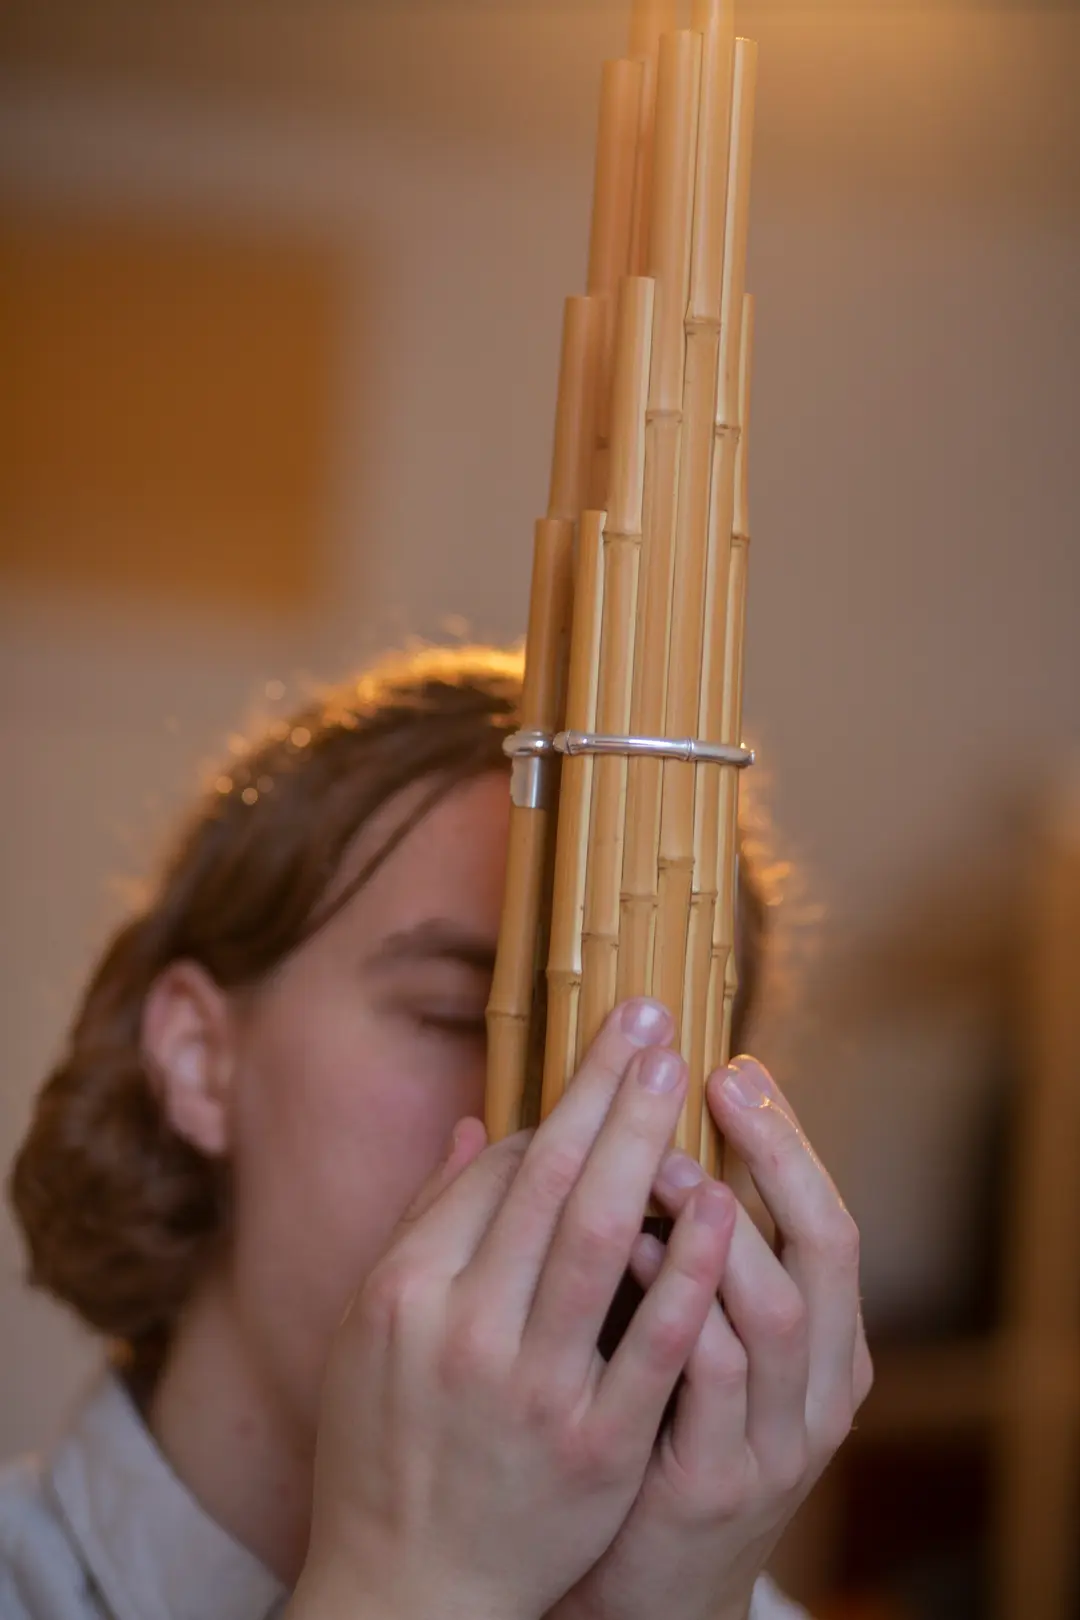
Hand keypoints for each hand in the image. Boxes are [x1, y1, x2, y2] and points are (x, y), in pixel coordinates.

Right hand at [293, 1000, 737, 1619]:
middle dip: (606, 1091)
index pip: (494, 1173)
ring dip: (645, 1147)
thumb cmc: (387, 1443)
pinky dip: (686, 1265)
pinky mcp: (597, 1446)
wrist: (412, 1588)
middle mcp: (463, 1329)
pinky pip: (654, 1342)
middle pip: (548, 1181)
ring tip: (683, 1076)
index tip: (604, 1055)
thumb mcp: (376, 1328)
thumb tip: (484, 1125)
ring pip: (597, 1241)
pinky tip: (720, 1201)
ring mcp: (533, 1389)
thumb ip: (429, 1221)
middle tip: (653, 1020)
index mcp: (404, 1292)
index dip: (559, 1109)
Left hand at [547, 1055, 871, 1619]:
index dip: (787, 1142)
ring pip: (776, 1308)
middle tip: (712, 1077)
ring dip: (718, 1222)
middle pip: (826, 1248)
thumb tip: (645, 1132)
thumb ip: (689, 1254)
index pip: (826, 1221)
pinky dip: (676, 1299)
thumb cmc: (661, 1440)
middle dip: (774, 1154)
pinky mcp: (715, 1484)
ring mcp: (775, 1442)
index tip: (735, 1067)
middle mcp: (821, 1391)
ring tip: (660, 1150)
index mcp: (826, 1350)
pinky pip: (709, 1376)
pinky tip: (628, 1240)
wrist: (646, 1593)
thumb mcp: (696, 1345)